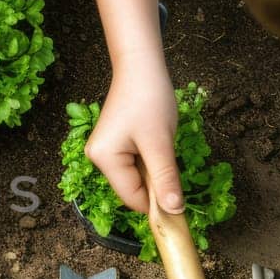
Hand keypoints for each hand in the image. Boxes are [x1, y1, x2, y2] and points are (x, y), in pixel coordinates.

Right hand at [85, 61, 181, 212]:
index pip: (133, 198)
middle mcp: (97, 158)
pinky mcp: (113, 144)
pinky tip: (155, 142)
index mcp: (104, 159)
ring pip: (136, 177)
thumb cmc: (149, 99)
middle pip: (133, 189)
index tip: (182, 203)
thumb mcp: (161, 143)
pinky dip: (149, 160)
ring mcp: (104, 151)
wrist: (141, 67)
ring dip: (154, 170)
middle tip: (171, 159)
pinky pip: (134, 165)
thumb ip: (166, 179)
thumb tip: (174, 211)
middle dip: (156, 182)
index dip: (158, 204)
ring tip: (161, 144)